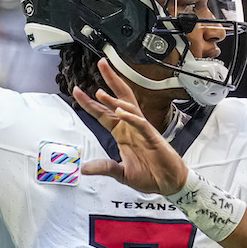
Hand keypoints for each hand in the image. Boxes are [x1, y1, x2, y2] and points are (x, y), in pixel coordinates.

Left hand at [72, 58, 187, 194]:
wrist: (168, 183)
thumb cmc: (149, 176)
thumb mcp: (121, 173)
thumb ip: (104, 167)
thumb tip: (84, 168)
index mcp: (122, 133)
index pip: (103, 113)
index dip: (89, 103)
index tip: (77, 90)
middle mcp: (130, 127)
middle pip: (119, 98)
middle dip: (110, 81)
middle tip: (101, 64)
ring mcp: (142, 130)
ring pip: (128, 108)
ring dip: (114, 100)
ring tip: (100, 92)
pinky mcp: (152, 137)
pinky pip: (140, 123)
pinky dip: (131, 118)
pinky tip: (121, 112)